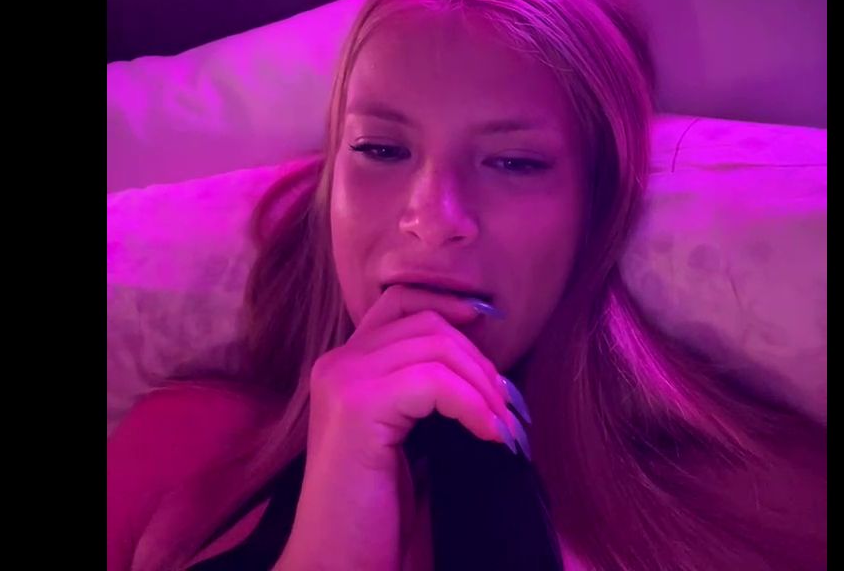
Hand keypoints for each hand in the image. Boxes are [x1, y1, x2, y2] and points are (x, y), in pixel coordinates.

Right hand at [274, 285, 526, 570]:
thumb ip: (426, 392)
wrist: (336, 569)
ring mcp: (344, 379)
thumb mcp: (406, 437)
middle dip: (478, 358)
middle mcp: (338, 362)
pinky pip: (434, 382)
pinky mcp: (358, 405)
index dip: (447, 301)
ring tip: (503, 426)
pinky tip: (490, 436)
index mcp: (344, 365)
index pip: (399, 300)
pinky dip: (473, 405)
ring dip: (483, 385)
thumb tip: (485, 365)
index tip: (488, 321)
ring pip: (436, 346)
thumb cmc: (377, 513)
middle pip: (427, 323)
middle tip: (506, 406)